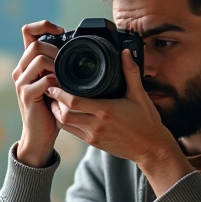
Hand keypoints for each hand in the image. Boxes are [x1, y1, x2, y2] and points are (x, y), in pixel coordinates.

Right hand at [13, 20, 63, 167]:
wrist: (41, 135)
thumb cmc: (53, 109)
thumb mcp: (56, 83)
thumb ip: (61, 67)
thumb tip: (80, 50)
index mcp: (28, 63)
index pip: (28, 32)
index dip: (43, 25)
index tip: (61, 31)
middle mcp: (21, 70)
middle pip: (35, 44)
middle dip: (56, 50)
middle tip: (69, 62)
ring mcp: (22, 82)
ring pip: (38, 59)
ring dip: (57, 64)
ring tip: (67, 76)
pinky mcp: (27, 95)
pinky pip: (43, 80)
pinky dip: (57, 82)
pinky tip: (65, 89)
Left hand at [46, 49, 193, 195]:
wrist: (151, 148)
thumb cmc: (147, 121)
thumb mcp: (139, 95)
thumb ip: (130, 72)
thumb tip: (125, 52)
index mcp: (106, 110)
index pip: (74, 102)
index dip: (59, 93)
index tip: (53, 83)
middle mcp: (97, 124)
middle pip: (64, 115)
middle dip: (53, 103)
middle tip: (49, 90)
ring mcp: (94, 135)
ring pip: (65, 125)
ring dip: (57, 113)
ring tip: (54, 100)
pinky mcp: (94, 143)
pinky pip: (73, 132)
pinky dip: (66, 122)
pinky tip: (65, 112)